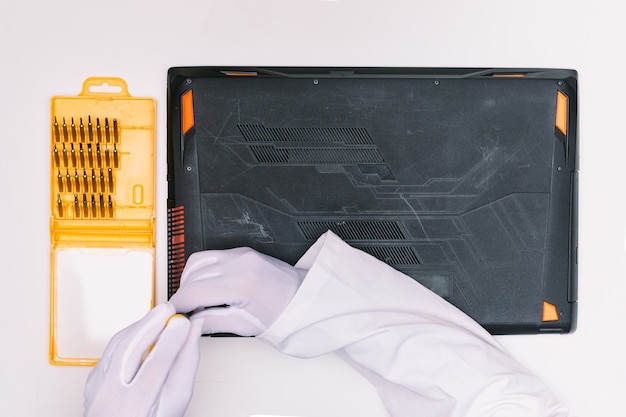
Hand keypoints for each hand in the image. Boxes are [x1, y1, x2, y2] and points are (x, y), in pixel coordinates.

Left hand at [84, 302, 201, 416]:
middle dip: (150, 325)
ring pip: (116, 347)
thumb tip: (193, 333)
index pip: (155, 367)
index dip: (172, 341)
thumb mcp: (177, 399)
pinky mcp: (92, 380)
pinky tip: (143, 330)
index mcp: (136, 408)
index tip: (184, 323)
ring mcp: (97, 390)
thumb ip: (187, 363)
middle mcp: (111, 399)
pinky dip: (128, 336)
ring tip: (158, 316)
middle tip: (168, 310)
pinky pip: (110, 350)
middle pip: (129, 351)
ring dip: (139, 326)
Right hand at [169, 247, 305, 335]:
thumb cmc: (280, 311)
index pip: (194, 292)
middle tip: (182, 312)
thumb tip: (189, 322)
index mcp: (241, 284)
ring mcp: (240, 254)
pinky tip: (204, 286)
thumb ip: (212, 322)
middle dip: (182, 295)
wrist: (301, 295)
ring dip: (188, 281)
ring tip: (193, 300)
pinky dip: (200, 271)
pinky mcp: (241, 251)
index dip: (178, 305)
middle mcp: (239, 263)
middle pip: (192, 277)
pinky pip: (210, 256)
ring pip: (197, 262)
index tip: (172, 315)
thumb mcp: (245, 325)